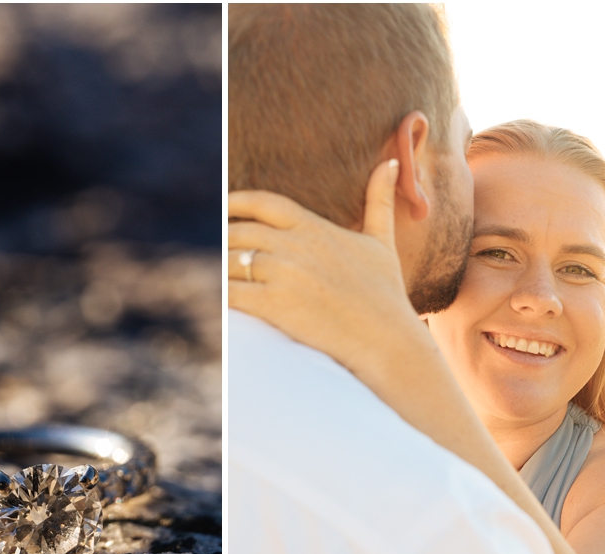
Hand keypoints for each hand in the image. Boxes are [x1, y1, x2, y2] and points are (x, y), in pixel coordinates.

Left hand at [228, 159, 414, 373]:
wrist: (386, 338)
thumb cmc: (386, 294)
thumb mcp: (382, 242)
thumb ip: (379, 201)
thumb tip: (392, 162)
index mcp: (313, 228)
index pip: (264, 203)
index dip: (236, 201)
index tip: (221, 205)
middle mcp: (294, 246)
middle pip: (239, 232)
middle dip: (223, 238)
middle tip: (213, 246)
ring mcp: (283, 274)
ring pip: (231, 261)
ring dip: (218, 267)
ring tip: (212, 273)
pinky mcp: (274, 304)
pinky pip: (232, 293)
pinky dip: (219, 293)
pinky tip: (216, 299)